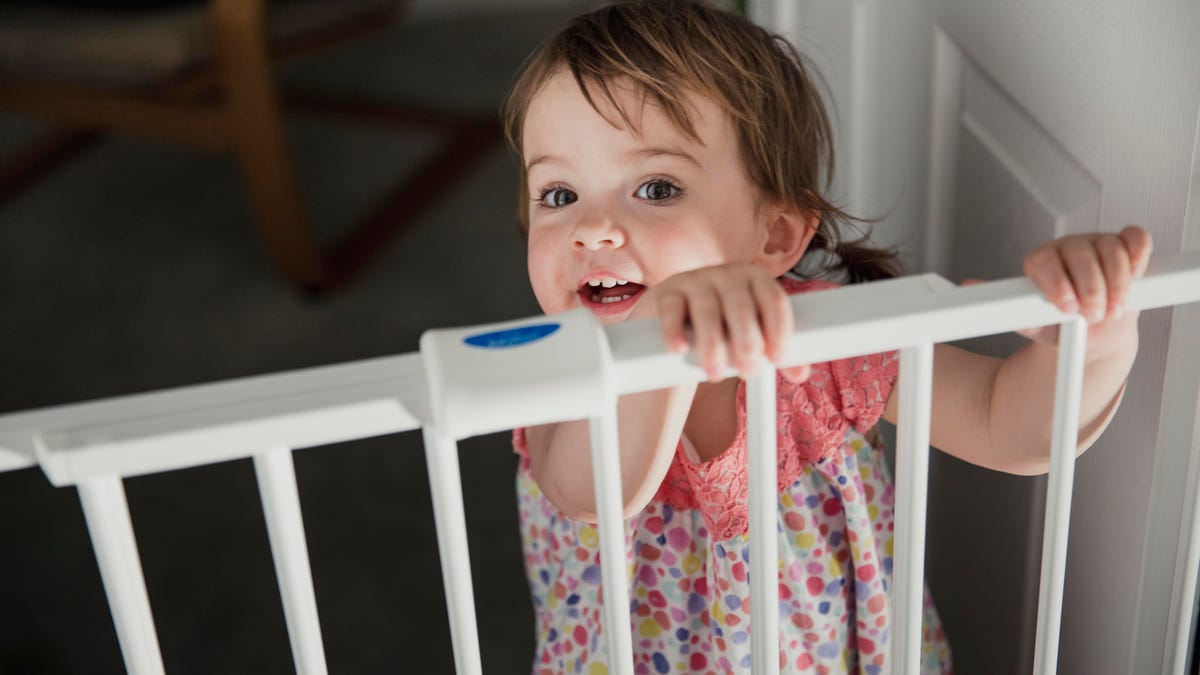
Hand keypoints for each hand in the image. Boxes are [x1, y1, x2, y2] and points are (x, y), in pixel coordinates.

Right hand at [633, 264, 810, 382]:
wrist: (678, 317)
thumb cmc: (724, 327)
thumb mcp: (750, 334)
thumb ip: (774, 352)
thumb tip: (800, 372)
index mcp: (756, 280)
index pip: (774, 299)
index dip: (779, 329)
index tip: (777, 358)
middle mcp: (727, 275)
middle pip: (741, 306)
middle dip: (747, 342)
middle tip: (748, 371)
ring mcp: (695, 280)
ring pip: (707, 310)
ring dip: (712, 345)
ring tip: (714, 374)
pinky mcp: (668, 292)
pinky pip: (672, 309)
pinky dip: (674, 331)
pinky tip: (679, 350)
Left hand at [975, 226, 1152, 344]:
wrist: (1093, 331)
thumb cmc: (1061, 324)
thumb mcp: (1033, 322)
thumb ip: (1006, 308)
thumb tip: (967, 288)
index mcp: (1041, 261)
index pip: (1044, 261)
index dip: (1057, 284)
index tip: (1067, 308)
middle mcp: (1068, 248)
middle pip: (1080, 256)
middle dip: (1090, 289)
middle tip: (1093, 315)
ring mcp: (1098, 243)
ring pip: (1111, 250)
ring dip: (1117, 283)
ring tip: (1113, 309)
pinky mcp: (1125, 245)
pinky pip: (1135, 239)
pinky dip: (1138, 256)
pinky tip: (1136, 276)